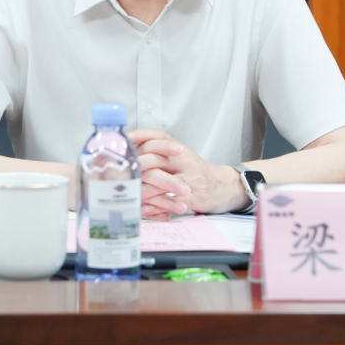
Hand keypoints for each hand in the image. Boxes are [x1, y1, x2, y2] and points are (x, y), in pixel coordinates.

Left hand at [128, 129, 249, 217]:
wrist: (223, 187)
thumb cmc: (196, 172)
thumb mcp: (181, 156)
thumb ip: (160, 151)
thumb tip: (131, 150)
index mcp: (179, 149)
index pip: (158, 136)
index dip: (140, 136)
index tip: (124, 139)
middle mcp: (184, 160)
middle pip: (156, 158)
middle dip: (136, 166)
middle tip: (120, 173)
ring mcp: (189, 179)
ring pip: (161, 181)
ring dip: (142, 188)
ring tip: (129, 192)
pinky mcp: (192, 197)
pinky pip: (170, 201)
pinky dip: (154, 206)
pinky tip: (143, 208)